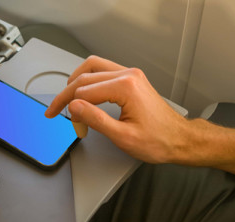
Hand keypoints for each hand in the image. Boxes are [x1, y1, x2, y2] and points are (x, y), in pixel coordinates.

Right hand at [45, 55, 188, 163]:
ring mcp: (130, 74)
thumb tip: (73, 106)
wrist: (180, 140)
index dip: (66, 105)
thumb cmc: (158, 141)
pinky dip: (88, 80)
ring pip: (92, 68)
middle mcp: (128, 75)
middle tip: (56, 112)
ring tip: (66, 99)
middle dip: (68, 96)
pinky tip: (82, 93)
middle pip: (85, 78)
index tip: (54, 116)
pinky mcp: (131, 79)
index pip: (83, 91)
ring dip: (76, 82)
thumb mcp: (121, 136)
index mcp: (125, 87)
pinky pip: (103, 71)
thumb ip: (95, 119)